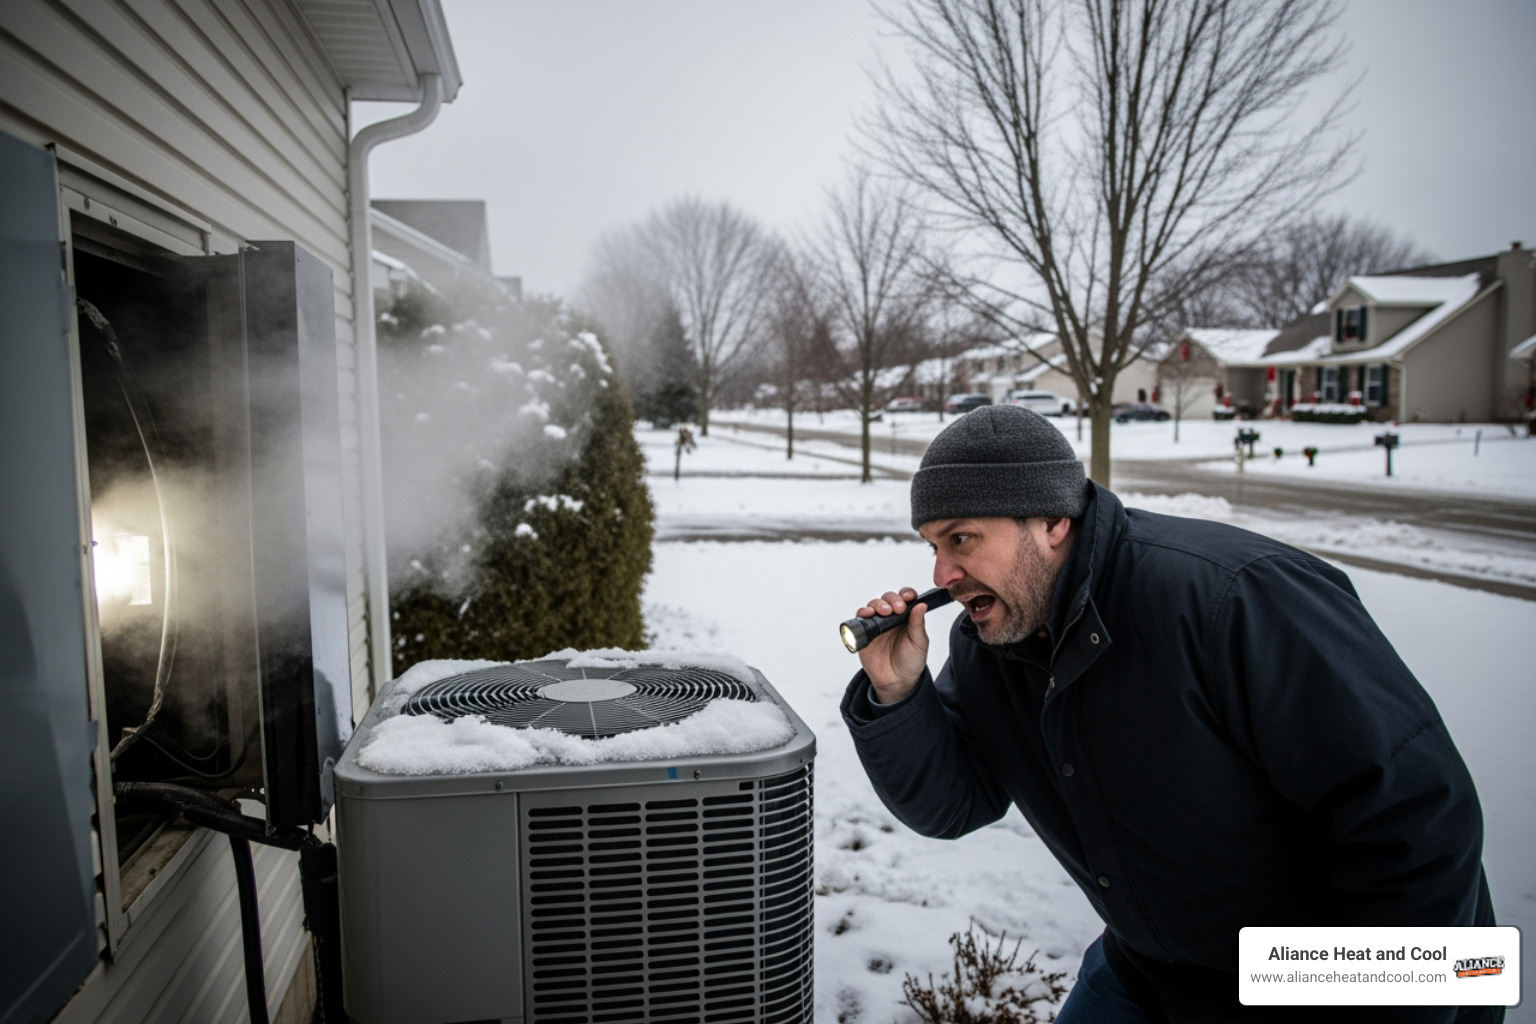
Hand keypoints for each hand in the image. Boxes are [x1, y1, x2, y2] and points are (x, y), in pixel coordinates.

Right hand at [856, 587, 929, 703]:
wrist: (897, 682)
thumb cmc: (911, 662)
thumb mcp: (919, 642)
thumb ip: (918, 623)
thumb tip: (921, 604)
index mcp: (906, 617)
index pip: (905, 599)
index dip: (906, 594)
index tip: (909, 597)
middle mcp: (891, 618)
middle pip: (888, 599)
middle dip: (892, 599)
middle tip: (897, 608)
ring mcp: (877, 624)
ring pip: (873, 605)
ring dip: (877, 604)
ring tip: (884, 612)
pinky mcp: (864, 633)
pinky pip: (860, 619)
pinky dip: (862, 613)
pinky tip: (868, 614)